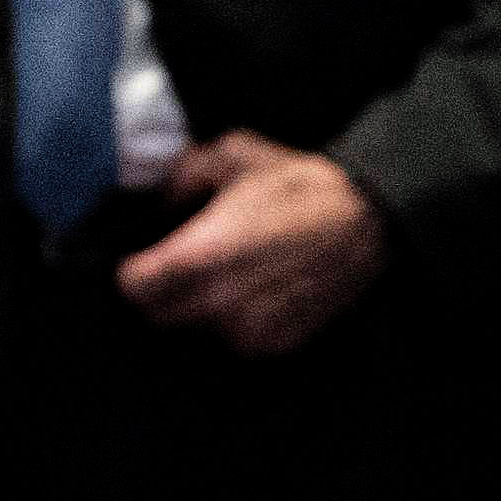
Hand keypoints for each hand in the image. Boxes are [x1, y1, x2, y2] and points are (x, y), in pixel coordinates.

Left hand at [112, 134, 388, 355]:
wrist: (368, 220)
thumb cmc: (299, 184)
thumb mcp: (231, 154)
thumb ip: (182, 174)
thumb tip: (160, 195)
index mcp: (198, 257)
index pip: (132, 289)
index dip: (131, 272)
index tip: (142, 259)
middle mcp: (219, 303)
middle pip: (157, 316)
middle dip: (159, 294)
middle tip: (176, 268)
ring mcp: (249, 331)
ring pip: (194, 331)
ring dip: (195, 310)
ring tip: (220, 276)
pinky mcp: (276, 346)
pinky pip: (232, 341)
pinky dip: (231, 322)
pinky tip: (250, 290)